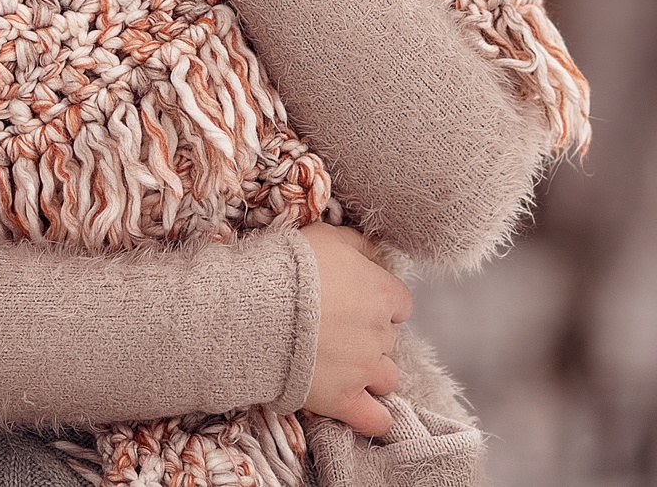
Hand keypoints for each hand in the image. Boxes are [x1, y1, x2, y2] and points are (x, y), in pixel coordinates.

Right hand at [299, 222, 412, 437]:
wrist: (255, 308)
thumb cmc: (289, 267)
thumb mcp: (327, 237)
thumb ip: (359, 244)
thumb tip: (375, 252)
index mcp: (382, 292)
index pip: (400, 304)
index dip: (379, 304)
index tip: (358, 304)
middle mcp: (380, 333)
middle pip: (389, 340)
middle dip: (368, 337)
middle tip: (338, 331)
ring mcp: (363, 369)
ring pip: (388, 378)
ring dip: (372, 373)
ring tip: (346, 368)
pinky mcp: (343, 399)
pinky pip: (375, 419)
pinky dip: (375, 418)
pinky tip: (368, 412)